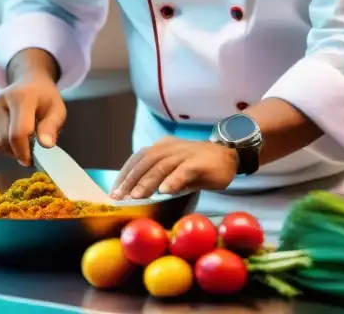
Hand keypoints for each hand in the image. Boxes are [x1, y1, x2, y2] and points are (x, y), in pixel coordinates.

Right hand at [0, 74, 66, 165]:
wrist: (30, 81)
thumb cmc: (45, 98)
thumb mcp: (57, 110)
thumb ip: (52, 126)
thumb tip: (46, 145)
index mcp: (22, 97)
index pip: (18, 132)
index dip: (24, 151)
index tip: (32, 160)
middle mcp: (1, 100)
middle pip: (5, 139)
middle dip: (19, 152)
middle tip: (32, 153)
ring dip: (11, 151)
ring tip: (26, 143)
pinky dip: (4, 146)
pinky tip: (15, 139)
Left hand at [110, 138, 239, 198]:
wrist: (229, 156)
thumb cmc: (199, 166)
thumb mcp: (175, 169)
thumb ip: (158, 177)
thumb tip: (137, 194)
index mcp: (162, 147)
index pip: (138, 158)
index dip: (125, 174)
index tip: (114, 191)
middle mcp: (170, 147)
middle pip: (146, 162)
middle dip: (131, 180)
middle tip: (120, 197)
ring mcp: (185, 153)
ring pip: (161, 166)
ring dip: (147, 182)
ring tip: (136, 196)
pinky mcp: (198, 162)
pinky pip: (183, 170)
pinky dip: (173, 180)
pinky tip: (164, 192)